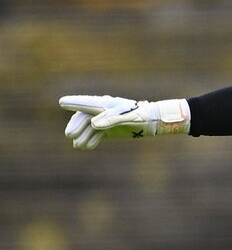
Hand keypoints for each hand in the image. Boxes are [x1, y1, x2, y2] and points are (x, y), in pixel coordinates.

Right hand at [59, 95, 189, 149]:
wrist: (152, 121)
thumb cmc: (139, 116)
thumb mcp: (126, 117)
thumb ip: (110, 119)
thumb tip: (93, 124)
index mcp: (105, 104)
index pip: (87, 103)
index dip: (74, 103)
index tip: (62, 102)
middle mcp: (103, 111)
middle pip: (84, 117)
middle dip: (76, 125)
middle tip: (69, 134)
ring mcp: (105, 120)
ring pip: (89, 128)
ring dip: (83, 136)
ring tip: (77, 146)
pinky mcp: (110, 129)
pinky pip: (97, 135)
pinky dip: (92, 140)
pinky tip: (86, 147)